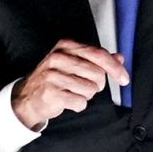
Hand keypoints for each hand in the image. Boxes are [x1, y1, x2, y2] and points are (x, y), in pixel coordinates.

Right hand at [11, 38, 129, 129]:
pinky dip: (78, 105)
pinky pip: (80, 102)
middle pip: (97, 73)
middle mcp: (57, 58)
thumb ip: (97, 59)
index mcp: (66, 46)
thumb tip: (120, 57)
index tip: (124, 79)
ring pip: (90, 89)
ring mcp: (52, 75)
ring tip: (73, 92)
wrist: (28, 97)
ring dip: (86, 95)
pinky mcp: (50, 92)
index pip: (99, 54)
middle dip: (97, 84)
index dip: (115, 68)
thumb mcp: (75, 63)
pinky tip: (68, 101)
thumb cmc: (55, 79)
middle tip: (85, 87)